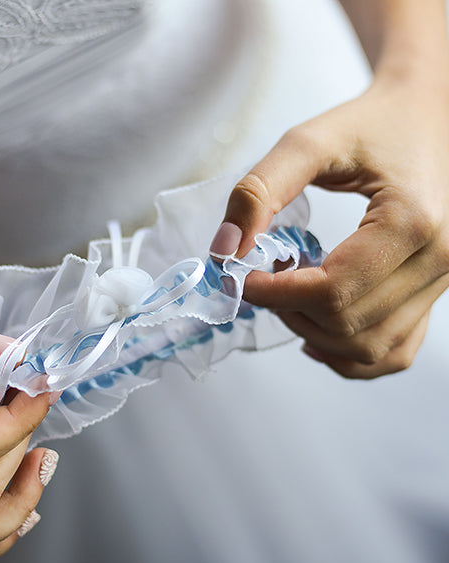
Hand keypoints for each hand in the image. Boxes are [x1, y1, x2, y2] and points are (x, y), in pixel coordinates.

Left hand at [211, 75, 448, 377]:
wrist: (421, 117)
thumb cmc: (369, 126)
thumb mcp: (307, 143)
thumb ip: (258, 191)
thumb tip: (225, 249)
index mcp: (411, 221)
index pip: (332, 290)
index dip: (275, 293)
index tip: (243, 279)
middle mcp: (439, 260)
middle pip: (346, 323)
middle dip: (290, 310)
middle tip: (266, 279)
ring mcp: (442, 283)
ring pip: (368, 348)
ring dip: (314, 333)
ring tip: (291, 296)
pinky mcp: (433, 294)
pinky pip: (393, 352)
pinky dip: (350, 354)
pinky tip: (318, 333)